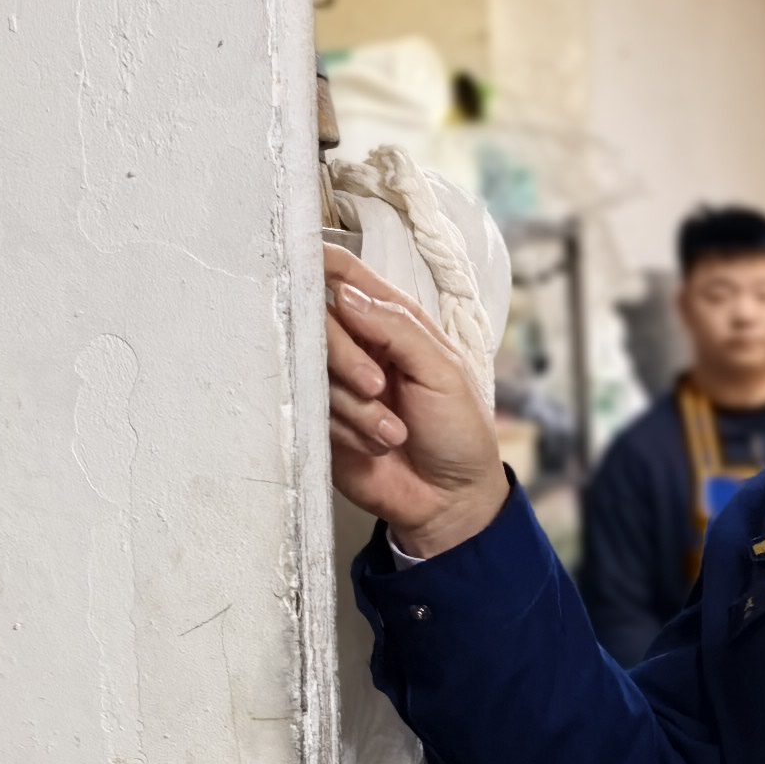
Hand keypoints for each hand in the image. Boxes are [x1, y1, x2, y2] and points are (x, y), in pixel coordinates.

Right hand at [324, 259, 508, 557]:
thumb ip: (396, 328)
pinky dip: (346, 429)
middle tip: (378, 386)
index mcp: (391, 321)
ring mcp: (334, 384)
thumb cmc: (459, 431)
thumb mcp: (443, 372)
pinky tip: (375, 446)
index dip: (321, 262)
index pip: (344, 274)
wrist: (450, 500)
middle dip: (345, 356)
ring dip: (355, 406)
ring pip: (311, 370)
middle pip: (317, 321)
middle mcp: (356, 345)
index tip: (305, 265)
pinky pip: (310, 411)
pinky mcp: (319, 421)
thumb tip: (343, 294)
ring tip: (392, 432)